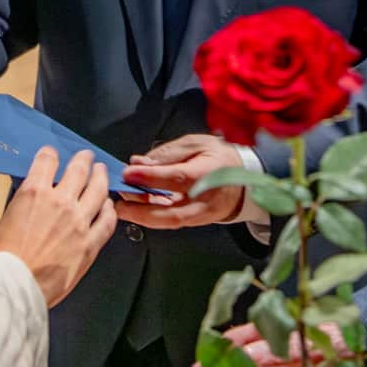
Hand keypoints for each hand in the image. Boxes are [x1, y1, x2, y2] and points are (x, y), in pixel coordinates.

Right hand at [0, 147, 116, 305]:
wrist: (14, 286)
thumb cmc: (2, 258)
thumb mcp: (4, 221)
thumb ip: (22, 207)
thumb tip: (31, 203)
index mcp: (34, 192)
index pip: (47, 161)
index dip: (50, 154)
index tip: (52, 153)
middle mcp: (60, 202)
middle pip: (79, 170)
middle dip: (84, 159)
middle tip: (87, 156)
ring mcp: (79, 222)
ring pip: (98, 190)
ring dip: (101, 177)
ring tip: (102, 173)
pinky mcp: (90, 243)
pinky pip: (108, 220)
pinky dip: (109, 210)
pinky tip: (109, 206)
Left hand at [116, 134, 246, 227]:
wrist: (247, 179)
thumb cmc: (220, 157)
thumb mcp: (197, 144)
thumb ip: (168, 154)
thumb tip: (139, 163)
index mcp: (210, 173)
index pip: (178, 178)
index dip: (151, 177)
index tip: (128, 173)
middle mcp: (206, 200)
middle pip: (172, 213)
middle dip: (141, 211)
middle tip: (118, 204)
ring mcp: (202, 215)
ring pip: (170, 221)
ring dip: (143, 216)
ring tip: (123, 206)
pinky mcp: (196, 222)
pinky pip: (171, 221)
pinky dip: (152, 216)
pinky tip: (137, 208)